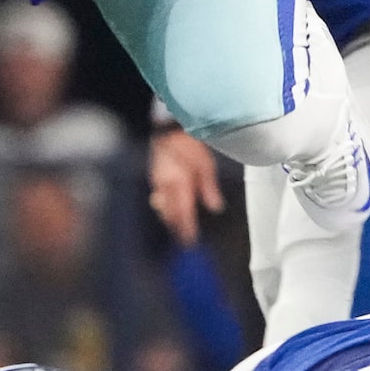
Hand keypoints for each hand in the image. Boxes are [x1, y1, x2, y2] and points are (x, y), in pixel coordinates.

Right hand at [147, 127, 224, 246]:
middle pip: (170, 215)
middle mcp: (165, 187)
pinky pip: (159, 199)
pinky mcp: (154, 177)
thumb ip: (209, 188)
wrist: (168, 129)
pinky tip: (169, 210)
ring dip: (170, 220)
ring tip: (178, 229)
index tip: (191, 241)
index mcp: (179, 185)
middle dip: (177, 228)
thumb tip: (216, 208)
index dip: (186, 229)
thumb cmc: (189, 144)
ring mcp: (157, 182)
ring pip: (162, 208)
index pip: (183, 214)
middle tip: (185, 240)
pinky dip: (165, 208)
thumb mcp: (205, 165)